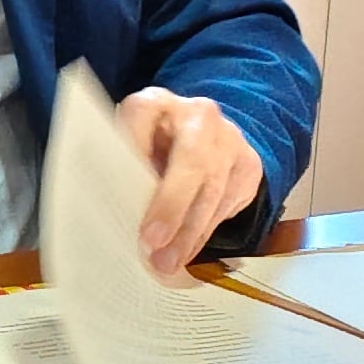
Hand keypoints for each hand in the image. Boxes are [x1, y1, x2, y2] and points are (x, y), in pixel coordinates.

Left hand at [114, 87, 262, 279]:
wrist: (205, 136)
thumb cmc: (153, 146)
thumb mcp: (131, 144)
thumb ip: (124, 164)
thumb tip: (114, 208)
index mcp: (157, 102)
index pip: (142, 116)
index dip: (134, 150)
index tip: (122, 188)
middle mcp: (199, 115)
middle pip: (192, 160)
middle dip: (172, 206)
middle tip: (153, 242)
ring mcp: (230, 139)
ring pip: (213, 190)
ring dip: (188, 232)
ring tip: (167, 261)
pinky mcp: (249, 165)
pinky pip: (227, 204)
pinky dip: (203, 232)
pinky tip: (187, 251)